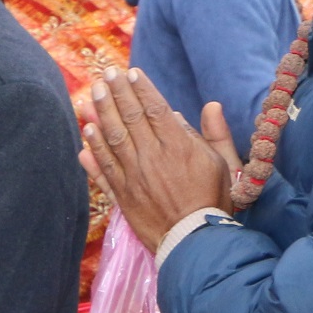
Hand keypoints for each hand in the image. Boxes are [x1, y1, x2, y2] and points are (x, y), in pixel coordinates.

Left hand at [78, 68, 231, 249]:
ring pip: (113, 138)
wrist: (193, 239)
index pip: (155, 108)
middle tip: (106, 74)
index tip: (132, 72)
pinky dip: (93, 150)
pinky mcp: (122, 194)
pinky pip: (104, 168)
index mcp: (177, 145)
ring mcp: (133, 175)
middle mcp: (151, 156)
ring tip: (91, 94)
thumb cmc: (213, 200)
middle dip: (117, 93)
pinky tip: (87, 133)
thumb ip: (215, 133)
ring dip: (101, 113)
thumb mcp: (225, 163)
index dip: (142, 89)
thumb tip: (210, 106)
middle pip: (130, 117)